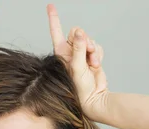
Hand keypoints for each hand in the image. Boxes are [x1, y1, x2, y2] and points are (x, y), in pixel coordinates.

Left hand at [46, 4, 107, 119]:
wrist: (94, 98)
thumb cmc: (80, 88)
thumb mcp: (77, 67)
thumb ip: (78, 48)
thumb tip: (79, 33)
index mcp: (61, 53)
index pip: (56, 32)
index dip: (54, 18)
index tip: (50, 6)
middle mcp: (70, 52)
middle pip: (76, 33)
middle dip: (84, 40)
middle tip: (87, 51)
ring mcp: (81, 54)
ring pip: (88, 39)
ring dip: (92, 49)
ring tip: (92, 63)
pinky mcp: (91, 57)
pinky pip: (96, 46)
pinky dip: (98, 53)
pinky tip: (96, 63)